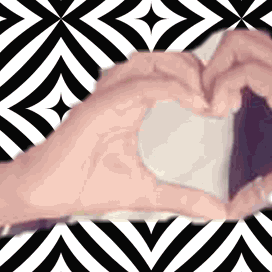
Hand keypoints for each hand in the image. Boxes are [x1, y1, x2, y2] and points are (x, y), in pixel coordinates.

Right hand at [12, 52, 228, 220]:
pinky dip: (169, 87)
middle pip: (165, 59)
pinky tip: (191, 100)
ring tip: (208, 98)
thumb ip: (183, 198)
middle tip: (221, 97)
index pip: (170, 74)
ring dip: (185, 72)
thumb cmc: (86, 186)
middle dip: (198, 70)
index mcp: (131, 104)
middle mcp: (120, 93)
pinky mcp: (99, 105)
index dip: (201, 82)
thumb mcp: (147, 193)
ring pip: (152, 61)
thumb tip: (219, 213)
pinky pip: (139, 84)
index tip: (224, 105)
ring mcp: (108, 96)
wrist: (46, 193)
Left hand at [200, 30, 271, 218]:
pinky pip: (243, 69)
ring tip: (217, 106)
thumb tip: (237, 208)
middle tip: (211, 103)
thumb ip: (259, 186)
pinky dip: (222, 86)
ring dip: (216, 71)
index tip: (218, 108)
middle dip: (212, 65)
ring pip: (239, 41)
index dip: (222, 73)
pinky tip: (224, 112)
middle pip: (239, 37)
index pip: (248, 52)